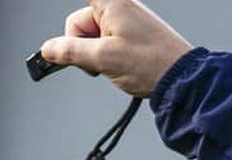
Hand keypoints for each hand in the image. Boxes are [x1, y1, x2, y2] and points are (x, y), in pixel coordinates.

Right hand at [39, 0, 193, 97]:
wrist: (183, 80)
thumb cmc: (153, 63)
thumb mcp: (104, 58)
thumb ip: (71, 51)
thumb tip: (49, 50)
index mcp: (111, 3)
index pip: (81, 5)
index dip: (73, 25)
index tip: (62, 43)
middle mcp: (119, 7)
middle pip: (80, 23)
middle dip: (83, 46)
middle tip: (99, 62)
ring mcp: (126, 22)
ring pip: (93, 38)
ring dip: (96, 56)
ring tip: (115, 66)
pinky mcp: (132, 37)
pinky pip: (107, 44)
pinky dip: (107, 58)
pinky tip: (120, 67)